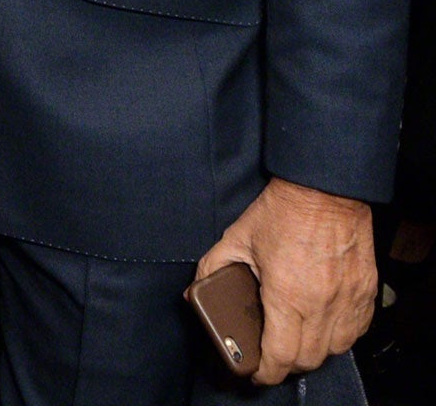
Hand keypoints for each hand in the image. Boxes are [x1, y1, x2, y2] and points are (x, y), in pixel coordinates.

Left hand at [196, 178, 376, 384]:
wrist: (325, 189)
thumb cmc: (282, 211)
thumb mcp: (237, 237)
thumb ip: (214, 267)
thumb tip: (197, 290)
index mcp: (287, 294)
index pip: (281, 355)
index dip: (266, 372)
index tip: (257, 373)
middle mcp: (322, 304)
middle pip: (308, 359)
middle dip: (287, 366)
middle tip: (272, 357)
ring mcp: (348, 300)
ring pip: (335, 349)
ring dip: (314, 353)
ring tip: (295, 342)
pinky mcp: (365, 292)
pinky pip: (356, 331)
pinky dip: (339, 337)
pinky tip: (323, 327)